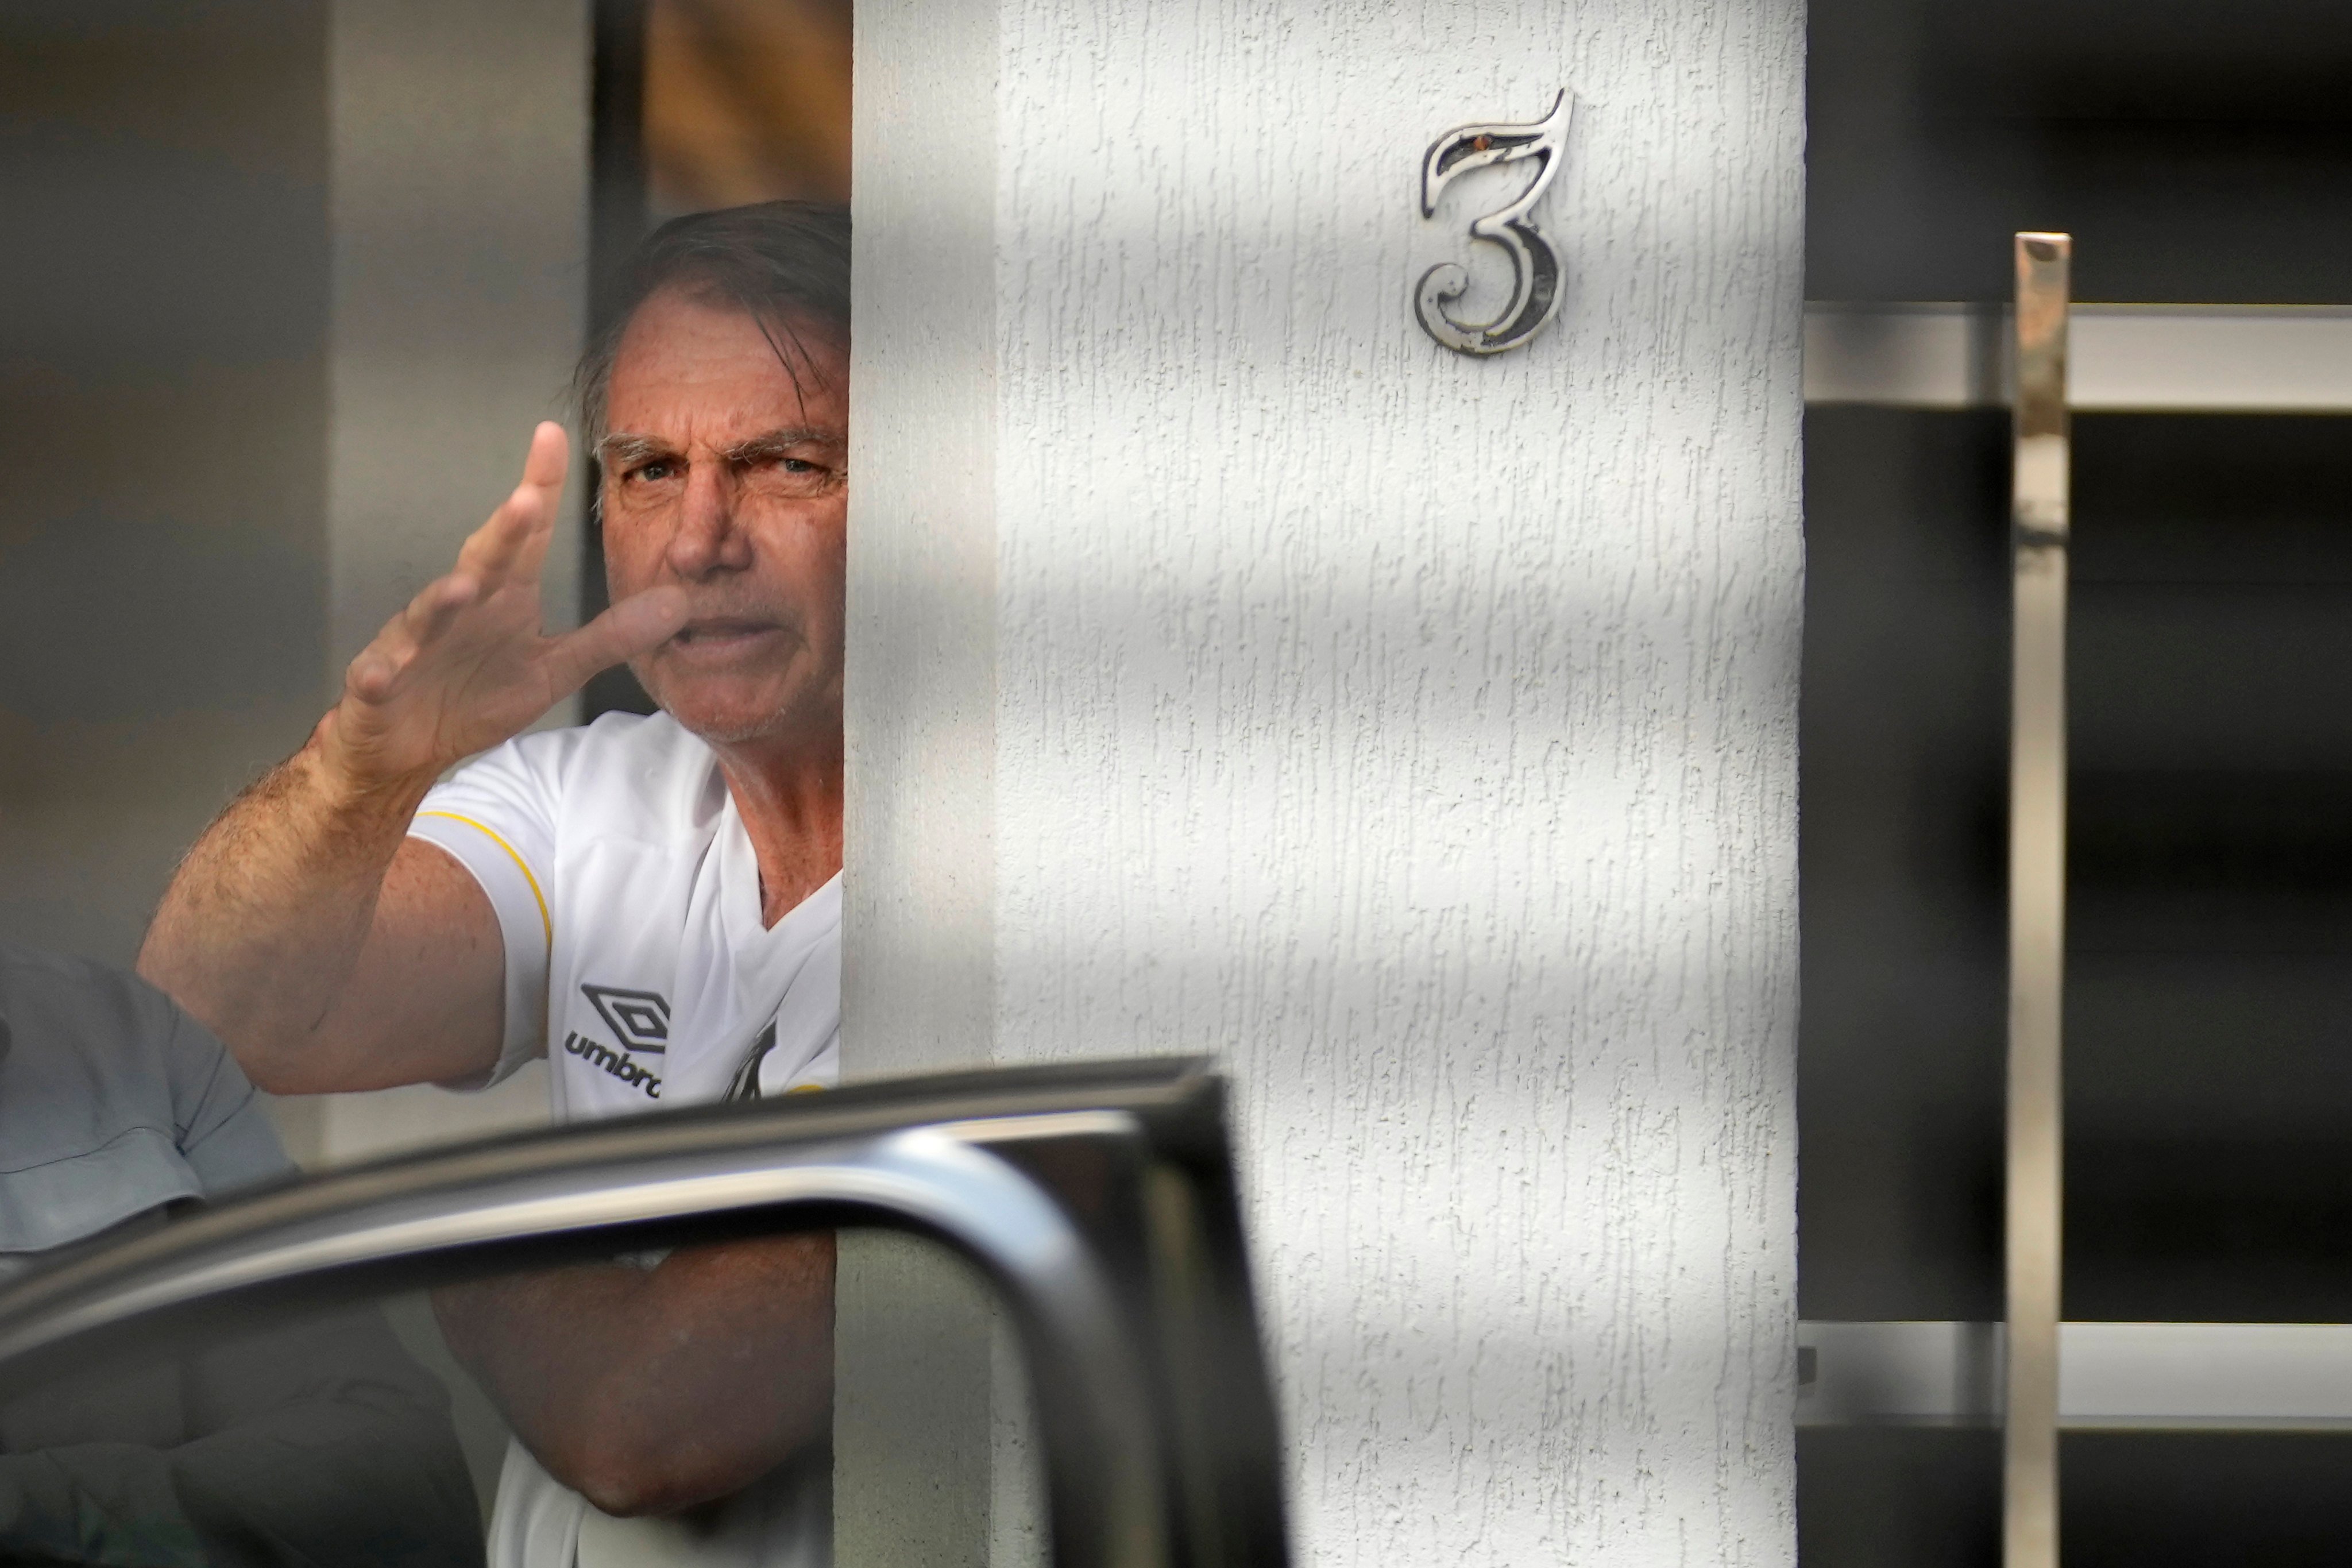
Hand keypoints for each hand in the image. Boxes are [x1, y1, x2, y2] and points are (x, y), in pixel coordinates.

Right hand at [319, 423, 688, 795]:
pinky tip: (381, 671)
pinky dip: (381, 670)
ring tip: (463, 588)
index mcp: (503, 595)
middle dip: (503, 532)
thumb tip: (680, 605)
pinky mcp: (379, 680)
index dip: (540, 486)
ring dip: (444, 598)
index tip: (553, 434)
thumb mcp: (555, 669)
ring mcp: (416, 640)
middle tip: (526, 498)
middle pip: (484, 561)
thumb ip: (611, 636)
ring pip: (429, 612)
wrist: (406, 742)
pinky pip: (379, 673)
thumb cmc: (475, 693)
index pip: (528, 534)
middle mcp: (460, 605)